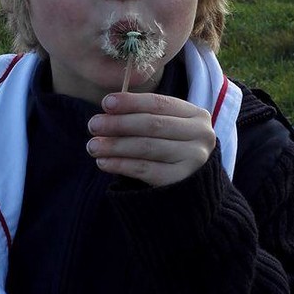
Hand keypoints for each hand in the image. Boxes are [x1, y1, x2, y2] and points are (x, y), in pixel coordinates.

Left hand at [86, 91, 215, 186]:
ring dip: (115, 145)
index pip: (159, 103)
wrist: (192, 191)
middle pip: (152, 125)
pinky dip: (121, 164)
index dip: (131, 102)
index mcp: (197, 115)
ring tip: (93, 146)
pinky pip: (145, 169)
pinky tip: (103, 162)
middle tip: (93, 125)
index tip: (105, 103)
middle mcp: (201, 135)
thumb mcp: (166, 129)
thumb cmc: (172, 150)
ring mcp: (194, 159)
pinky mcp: (182, 181)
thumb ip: (143, 116)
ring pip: (146, 147)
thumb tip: (108, 107)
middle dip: (118, 123)